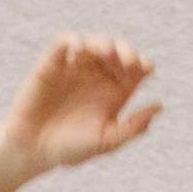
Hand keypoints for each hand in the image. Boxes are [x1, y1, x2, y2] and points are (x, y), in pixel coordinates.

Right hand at [3, 34, 160, 174]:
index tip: (143, 69)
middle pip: (119, 51)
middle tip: (126, 60)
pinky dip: (72, 40)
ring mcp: (75, 68)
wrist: (33, 152)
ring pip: (94, 43)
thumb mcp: (106, 142)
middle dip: (125, 51)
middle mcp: (98, 76)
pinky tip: (79, 48)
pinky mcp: (52, 64)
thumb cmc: (70, 149)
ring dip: (103, 43)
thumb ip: (133, 127)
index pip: (136, 68)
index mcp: (115, 91)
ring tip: (107, 53)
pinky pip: (63, 43)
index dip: (142, 63)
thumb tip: (159, 106)